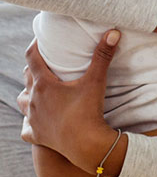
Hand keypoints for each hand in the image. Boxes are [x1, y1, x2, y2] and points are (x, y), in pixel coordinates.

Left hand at [17, 31, 120, 171]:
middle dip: (35, 70)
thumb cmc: (88, 111)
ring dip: (29, 94)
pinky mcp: (36, 135)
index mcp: (44, 84)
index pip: (32, 58)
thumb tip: (113, 32)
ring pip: (22, 101)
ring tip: (39, 92)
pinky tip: (38, 122)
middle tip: (47, 65)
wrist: (86, 144)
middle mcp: (33, 100)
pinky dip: (31, 123)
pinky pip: (27, 128)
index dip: (35, 46)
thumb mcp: (96, 81)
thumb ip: (102, 56)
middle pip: (27, 79)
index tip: (41, 40)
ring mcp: (33, 119)